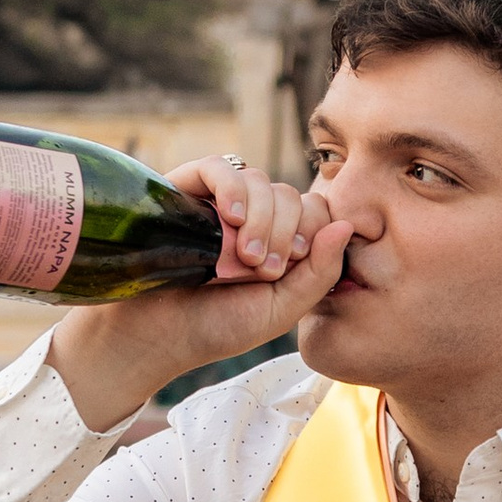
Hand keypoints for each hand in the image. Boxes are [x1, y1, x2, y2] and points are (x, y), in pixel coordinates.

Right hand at [51, 158, 351, 432]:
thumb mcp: (280, 309)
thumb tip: (347, 224)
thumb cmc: (215, 326)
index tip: (289, 265)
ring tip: (240, 256)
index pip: (316, 210)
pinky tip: (228, 217)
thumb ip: (319, 273)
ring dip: (259, 218)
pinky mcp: (184, 190)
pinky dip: (231, 187)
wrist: (154, 335)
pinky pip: (218, 166)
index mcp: (278, 243)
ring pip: (259, 180)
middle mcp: (251, 217)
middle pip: (290, 194)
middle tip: (262, 269)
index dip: (311, 232)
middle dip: (284, 231)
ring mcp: (217, 202)